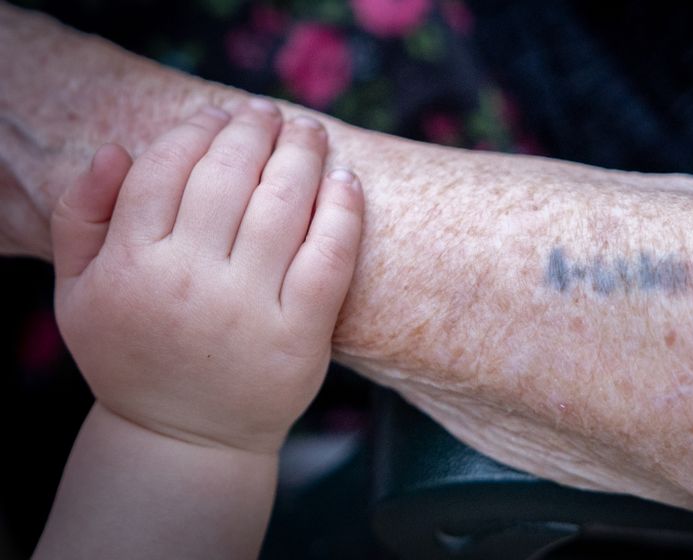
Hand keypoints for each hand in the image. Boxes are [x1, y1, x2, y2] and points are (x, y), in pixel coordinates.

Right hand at [50, 99, 364, 453]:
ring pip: (284, 204)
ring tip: (308, 132)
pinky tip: (347, 179)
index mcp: (131, 263)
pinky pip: (330, 255)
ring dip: (302, 153)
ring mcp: (249, 308)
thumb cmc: (133, 354)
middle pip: (230, 175)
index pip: (167, 167)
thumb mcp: (78, 292)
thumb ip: (81, 216)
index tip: (219, 114)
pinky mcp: (300, 334)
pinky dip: (343, 209)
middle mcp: (189, 280)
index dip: (198, 129)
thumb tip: (115, 147)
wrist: (185, 440)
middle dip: (254, 129)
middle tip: (270, 112)